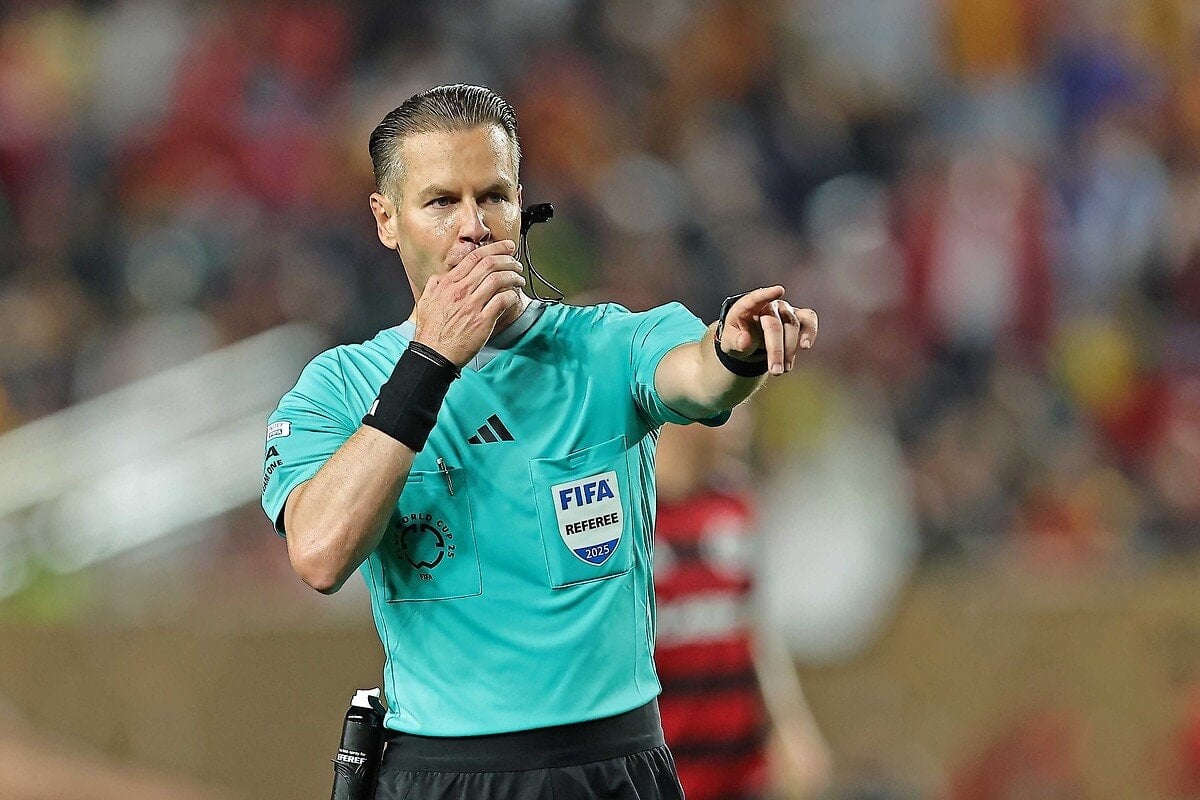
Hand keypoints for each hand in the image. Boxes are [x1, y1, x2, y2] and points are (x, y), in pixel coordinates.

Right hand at [412, 240, 525, 366]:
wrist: (433, 354)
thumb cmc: (430, 332)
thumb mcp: (426, 301)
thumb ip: (434, 285)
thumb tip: (441, 276)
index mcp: (448, 283)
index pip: (474, 257)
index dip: (494, 248)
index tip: (506, 247)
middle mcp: (460, 290)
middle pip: (489, 264)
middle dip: (508, 258)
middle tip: (516, 261)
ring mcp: (472, 305)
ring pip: (498, 279)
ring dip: (513, 276)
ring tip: (519, 278)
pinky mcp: (482, 320)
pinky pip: (502, 300)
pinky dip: (512, 295)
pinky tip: (515, 297)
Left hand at [718, 286, 817, 375]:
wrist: (749, 340)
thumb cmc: (737, 337)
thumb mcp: (729, 342)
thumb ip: (735, 341)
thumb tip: (745, 341)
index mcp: (747, 307)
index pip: (756, 298)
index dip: (766, 294)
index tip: (779, 290)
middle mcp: (769, 305)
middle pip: (774, 324)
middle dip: (776, 350)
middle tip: (775, 371)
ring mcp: (785, 310)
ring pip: (793, 325)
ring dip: (790, 349)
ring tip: (784, 369)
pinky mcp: (798, 317)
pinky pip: (809, 320)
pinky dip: (810, 332)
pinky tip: (805, 346)